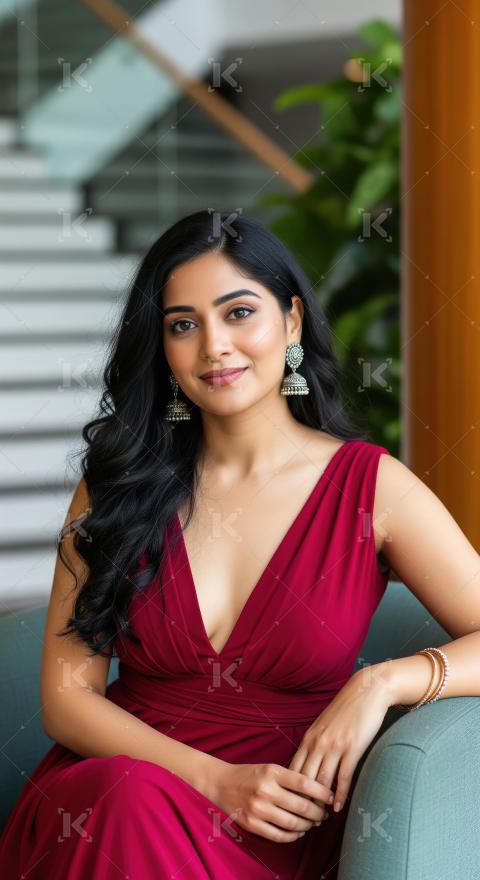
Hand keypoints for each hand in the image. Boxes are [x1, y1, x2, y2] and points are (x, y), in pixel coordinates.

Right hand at [210, 762, 334, 842]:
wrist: (221, 784)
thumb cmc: (249, 774)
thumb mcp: (269, 768)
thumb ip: (290, 778)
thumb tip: (316, 791)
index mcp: (272, 772)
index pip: (304, 783)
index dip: (322, 792)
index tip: (331, 797)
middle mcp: (266, 790)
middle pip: (301, 806)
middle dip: (318, 813)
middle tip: (323, 814)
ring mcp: (258, 809)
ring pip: (292, 823)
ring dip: (308, 825)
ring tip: (313, 823)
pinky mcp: (252, 824)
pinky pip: (278, 835)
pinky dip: (293, 835)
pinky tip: (298, 831)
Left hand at [287, 665, 391, 813]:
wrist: (366, 692)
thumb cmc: (346, 710)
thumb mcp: (324, 725)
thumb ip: (315, 743)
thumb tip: (309, 763)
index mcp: (309, 738)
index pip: (293, 769)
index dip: (291, 789)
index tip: (291, 805)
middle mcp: (318, 743)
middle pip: (304, 779)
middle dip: (302, 800)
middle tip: (304, 818)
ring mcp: (334, 746)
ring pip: (322, 781)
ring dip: (320, 802)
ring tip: (319, 819)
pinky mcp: (351, 749)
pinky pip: (342, 777)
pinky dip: (339, 795)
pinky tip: (337, 807)